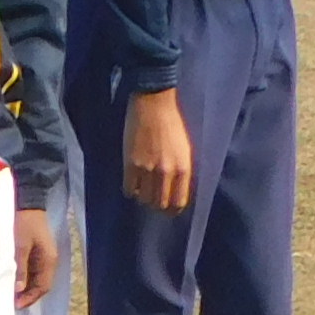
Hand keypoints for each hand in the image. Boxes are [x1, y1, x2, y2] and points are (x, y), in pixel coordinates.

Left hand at [14, 209, 60, 309]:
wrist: (28, 205)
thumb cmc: (24, 224)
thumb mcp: (20, 246)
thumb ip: (20, 268)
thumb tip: (18, 289)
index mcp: (49, 261)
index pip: (43, 287)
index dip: (30, 298)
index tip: (16, 306)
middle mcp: (49, 262)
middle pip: (41, 286)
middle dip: (27, 296)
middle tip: (10, 303)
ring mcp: (43, 258)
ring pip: (36, 280)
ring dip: (25, 289)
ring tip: (10, 296)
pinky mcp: (36, 254)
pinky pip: (32, 272)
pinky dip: (24, 280)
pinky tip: (13, 283)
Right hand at [124, 87, 193, 212]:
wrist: (153, 105)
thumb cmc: (173, 124)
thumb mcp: (185, 149)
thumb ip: (182, 170)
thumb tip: (176, 187)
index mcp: (184, 168)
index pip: (179, 201)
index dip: (174, 209)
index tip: (170, 209)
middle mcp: (166, 173)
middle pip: (160, 204)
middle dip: (158, 206)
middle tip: (155, 201)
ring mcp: (147, 170)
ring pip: (144, 199)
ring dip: (144, 198)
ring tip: (144, 191)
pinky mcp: (130, 164)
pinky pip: (128, 189)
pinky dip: (131, 191)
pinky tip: (133, 184)